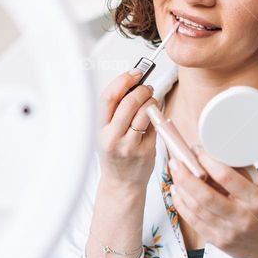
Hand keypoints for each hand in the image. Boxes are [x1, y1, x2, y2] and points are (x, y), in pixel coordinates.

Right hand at [96, 69, 158, 190]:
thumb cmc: (115, 156)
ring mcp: (130, 145)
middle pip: (129, 102)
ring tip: (151, 102)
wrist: (121, 184)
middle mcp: (112, 137)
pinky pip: (155, 126)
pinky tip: (154, 118)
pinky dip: (157, 117)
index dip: (123, 81)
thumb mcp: (106, 132)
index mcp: (100, 129)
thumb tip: (131, 85)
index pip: (108, 98)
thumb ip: (116, 111)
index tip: (135, 73)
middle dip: (142, 90)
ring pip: (145, 112)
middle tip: (147, 88)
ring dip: (152, 101)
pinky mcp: (146, 151)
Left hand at [168, 135, 257, 257]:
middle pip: (206, 196)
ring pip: (196, 209)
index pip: (228, 179)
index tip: (198, 150)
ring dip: (181, 189)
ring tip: (173, 172)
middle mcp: (241, 216)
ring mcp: (227, 231)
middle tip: (175, 161)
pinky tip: (176, 191)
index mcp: (256, 200)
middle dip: (186, 176)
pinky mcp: (216, 240)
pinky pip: (193, 222)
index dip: (209, 163)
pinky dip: (181, 205)